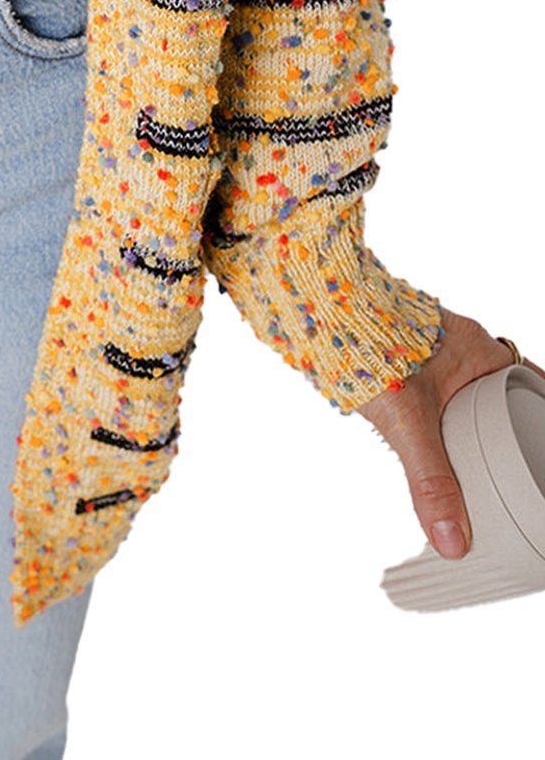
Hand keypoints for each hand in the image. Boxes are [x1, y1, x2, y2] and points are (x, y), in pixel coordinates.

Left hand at [358, 309, 539, 558]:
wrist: (316, 300)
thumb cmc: (364, 339)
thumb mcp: (406, 421)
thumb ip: (430, 480)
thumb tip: (451, 539)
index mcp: (482, 354)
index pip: (530, 385)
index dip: (535, 415)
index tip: (537, 446)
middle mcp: (464, 345)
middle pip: (499, 391)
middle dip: (502, 425)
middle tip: (508, 465)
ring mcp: (434, 345)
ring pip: (467, 388)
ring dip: (471, 418)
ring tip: (474, 460)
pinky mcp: (406, 349)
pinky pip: (437, 382)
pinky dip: (441, 409)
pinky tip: (433, 433)